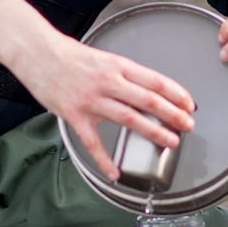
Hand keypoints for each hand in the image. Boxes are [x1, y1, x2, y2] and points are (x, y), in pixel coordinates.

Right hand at [10, 32, 195, 182]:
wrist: (38, 53)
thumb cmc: (70, 55)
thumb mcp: (104, 58)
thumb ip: (123, 74)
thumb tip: (148, 90)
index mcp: (118, 66)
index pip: (155, 81)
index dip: (176, 94)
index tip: (189, 104)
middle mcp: (108, 82)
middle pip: (149, 101)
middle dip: (173, 115)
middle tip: (188, 125)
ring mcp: (92, 100)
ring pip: (130, 119)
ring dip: (153, 132)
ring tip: (170, 142)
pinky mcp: (74, 116)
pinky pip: (93, 143)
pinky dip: (105, 161)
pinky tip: (116, 173)